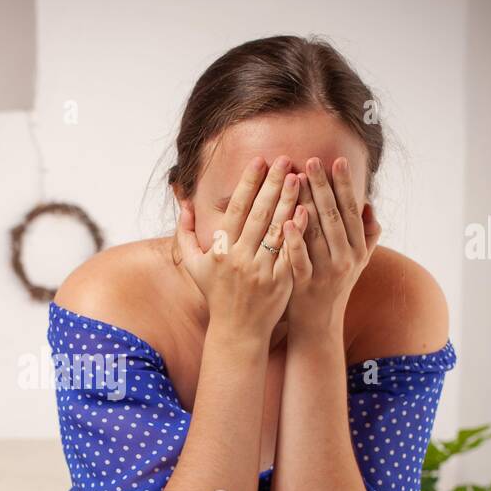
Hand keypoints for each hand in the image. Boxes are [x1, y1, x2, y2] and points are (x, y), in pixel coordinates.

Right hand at [174, 155, 306, 340]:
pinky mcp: (279, 281)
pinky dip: (297, 231)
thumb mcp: (193, 266)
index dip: (248, 183)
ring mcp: (260, 270)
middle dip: (272, 184)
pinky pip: (289, 251)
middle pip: (258, 213)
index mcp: (220, 250)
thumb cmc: (216, 295)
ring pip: (276, 228)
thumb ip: (185, 234)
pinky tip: (306, 211)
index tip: (259, 161)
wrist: (237, 331)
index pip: (236, 209)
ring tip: (299, 177)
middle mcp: (239, 258)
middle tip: (286, 159)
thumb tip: (184, 205)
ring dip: (289, 200)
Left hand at [284, 157, 380, 336]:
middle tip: (311, 160)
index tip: (336, 160)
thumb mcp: (358, 262)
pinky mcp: (305, 285)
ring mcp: (325, 273)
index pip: (351, 211)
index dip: (344, 185)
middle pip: (333, 217)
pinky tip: (287, 220)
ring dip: (306, 204)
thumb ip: (367, 235)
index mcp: (357, 250)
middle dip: (322, 187)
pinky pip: (299, 258)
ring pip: (316, 233)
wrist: (319, 326)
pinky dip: (294, 240)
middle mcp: (345, 260)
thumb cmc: (335, 287)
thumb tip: (370, 206)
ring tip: (295, 179)